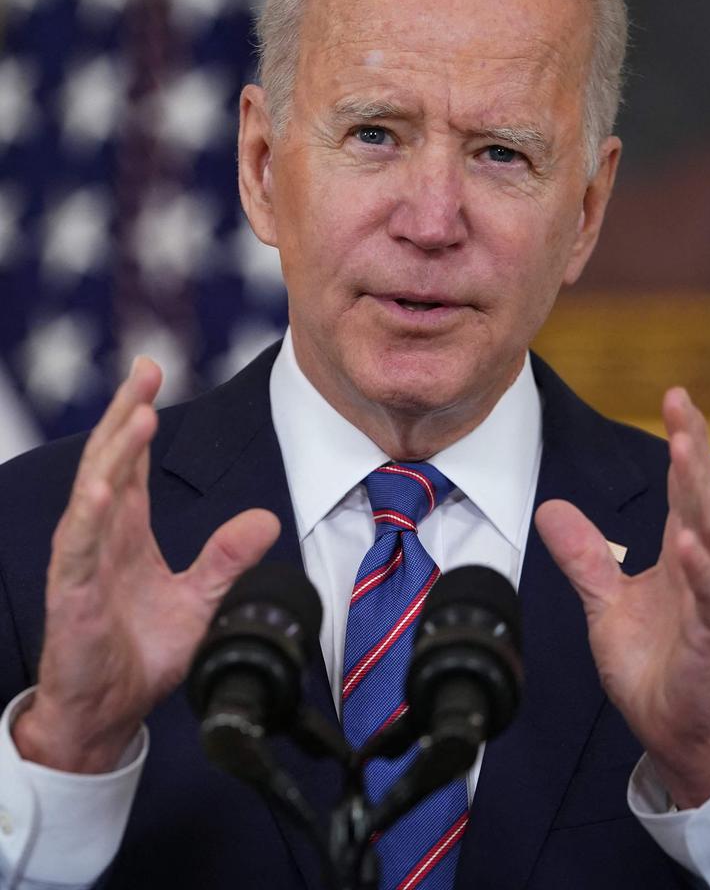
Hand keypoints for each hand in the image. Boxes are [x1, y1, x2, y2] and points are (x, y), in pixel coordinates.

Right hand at [13, 358, 279, 773]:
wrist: (108, 711)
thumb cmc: (142, 652)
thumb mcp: (199, 599)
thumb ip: (228, 557)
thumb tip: (267, 519)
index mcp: (126, 530)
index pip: (132, 461)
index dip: (139, 416)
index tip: (153, 373)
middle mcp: (102, 535)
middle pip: (111, 459)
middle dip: (128, 411)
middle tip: (147, 367)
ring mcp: (83, 560)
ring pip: (95, 492)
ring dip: (116, 450)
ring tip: (139, 411)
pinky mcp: (73, 592)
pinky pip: (80, 545)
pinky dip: (91, 513)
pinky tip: (105, 483)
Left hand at [535, 388, 709, 808]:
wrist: (673, 729)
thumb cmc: (653, 663)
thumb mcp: (605, 601)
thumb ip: (584, 555)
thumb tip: (550, 508)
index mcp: (684, 555)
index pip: (687, 488)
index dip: (683, 442)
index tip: (674, 397)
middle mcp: (706, 568)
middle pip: (703, 498)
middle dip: (694, 449)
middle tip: (683, 405)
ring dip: (700, 492)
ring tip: (686, 448)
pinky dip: (701, 568)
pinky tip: (688, 539)